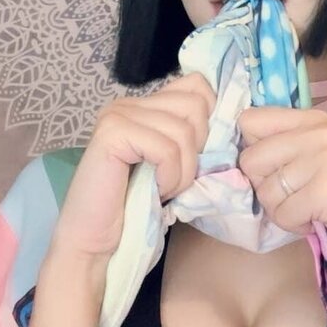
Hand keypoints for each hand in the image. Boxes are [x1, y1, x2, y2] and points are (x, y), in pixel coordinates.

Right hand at [48, 72, 216, 265]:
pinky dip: (169, 177)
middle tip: (175, 177)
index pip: (197, 85)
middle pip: (196, 105)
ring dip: (183, 171)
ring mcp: (118, 115)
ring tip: (164, 188)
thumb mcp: (175, 165)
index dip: (210, 121)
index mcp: (145, 105)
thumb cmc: (137, 207)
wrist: (96, 241)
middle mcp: (129, 103)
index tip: (197, 156)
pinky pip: (166, 149)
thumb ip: (192, 137)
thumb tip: (230, 118)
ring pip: (184, 131)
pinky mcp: (112, 134)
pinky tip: (155, 190)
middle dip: (197, 150)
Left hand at [237, 106, 326, 278]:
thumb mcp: (319, 160)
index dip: (253, 152)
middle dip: (266, 188)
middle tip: (298, 197)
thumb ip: (285, 146)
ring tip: (311, 209)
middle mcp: (321, 131)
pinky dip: (294, 226)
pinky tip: (318, 221)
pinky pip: (281, 213)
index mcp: (315, 118)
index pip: (249, 121)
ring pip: (264, 189)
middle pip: (250, 158)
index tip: (275, 171)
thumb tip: (237, 151)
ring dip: (282, 210)